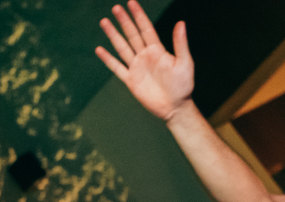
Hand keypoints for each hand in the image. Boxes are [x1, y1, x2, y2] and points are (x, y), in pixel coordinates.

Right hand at [96, 1, 194, 121]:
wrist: (175, 107)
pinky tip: (99, 50)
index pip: (146, 29)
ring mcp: (137, 67)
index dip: (139, 16)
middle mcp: (145, 56)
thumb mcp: (185, 63)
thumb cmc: (184, 86)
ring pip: (122, 47)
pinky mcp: (131, 80)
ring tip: (104, 22)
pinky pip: (117, 68)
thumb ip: (180, 44)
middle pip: (132, 35)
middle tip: (116, 8)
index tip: (131, 3)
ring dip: (113, 35)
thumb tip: (181, 22)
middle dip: (124, 21)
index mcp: (157, 50)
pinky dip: (108, 59)